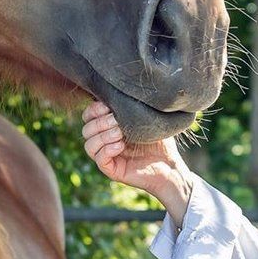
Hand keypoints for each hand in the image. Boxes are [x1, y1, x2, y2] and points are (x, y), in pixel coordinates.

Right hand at [82, 101, 193, 224]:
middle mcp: (105, 141)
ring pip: (89, 145)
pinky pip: (99, 160)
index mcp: (110, 126)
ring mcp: (108, 156)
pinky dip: (107, 150)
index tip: (108, 106)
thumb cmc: (160, 140)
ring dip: (103, 136)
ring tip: (120, 134)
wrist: (171, 164)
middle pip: (86, 129)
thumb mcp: (147, 118)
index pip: (88, 116)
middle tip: (117, 121)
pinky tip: (121, 146)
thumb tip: (124, 88)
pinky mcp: (112, 170)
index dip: (94, 110)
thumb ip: (133, 106)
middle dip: (100, 123)